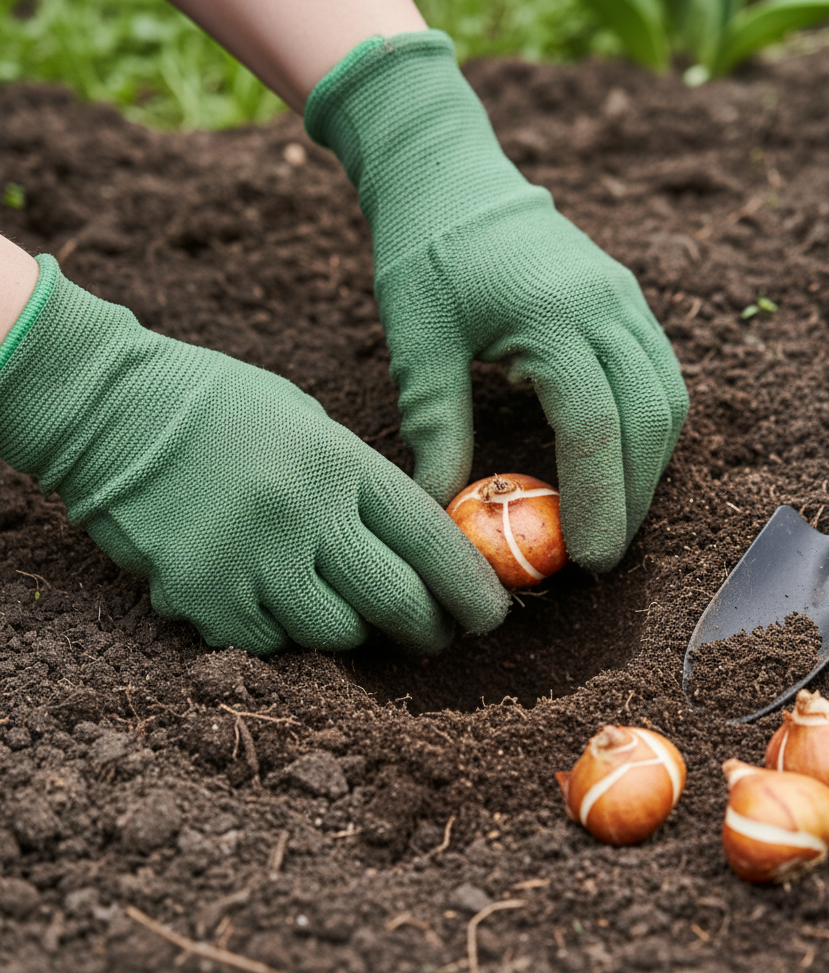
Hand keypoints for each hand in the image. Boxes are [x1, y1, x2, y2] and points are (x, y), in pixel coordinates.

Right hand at [0, 256, 508, 653]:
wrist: (114, 410)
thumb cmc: (225, 408)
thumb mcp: (312, 426)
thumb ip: (362, 487)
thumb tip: (418, 549)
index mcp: (341, 463)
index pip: (431, 541)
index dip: (471, 588)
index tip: (490, 615)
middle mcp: (305, 515)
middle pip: (395, 602)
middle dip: (428, 630)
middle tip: (435, 635)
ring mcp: (251, 560)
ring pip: (336, 635)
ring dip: (356, 633)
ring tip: (353, 613)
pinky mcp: (202, 597)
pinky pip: (271, 644)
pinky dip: (286, 634)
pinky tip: (279, 603)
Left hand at [306, 31, 687, 571]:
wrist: (453, 176)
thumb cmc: (426, 256)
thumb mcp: (418, 344)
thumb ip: (436, 428)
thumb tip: (442, 511)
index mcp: (553, 315)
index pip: (595, 426)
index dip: (599, 502)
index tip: (584, 560)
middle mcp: (607, 305)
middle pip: (648, 420)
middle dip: (633, 498)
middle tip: (601, 554)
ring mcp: (626, 298)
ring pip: (668, 400)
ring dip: (650, 467)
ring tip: (614, 517)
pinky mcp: (628, 298)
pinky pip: (661, 375)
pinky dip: (650, 429)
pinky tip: (621, 461)